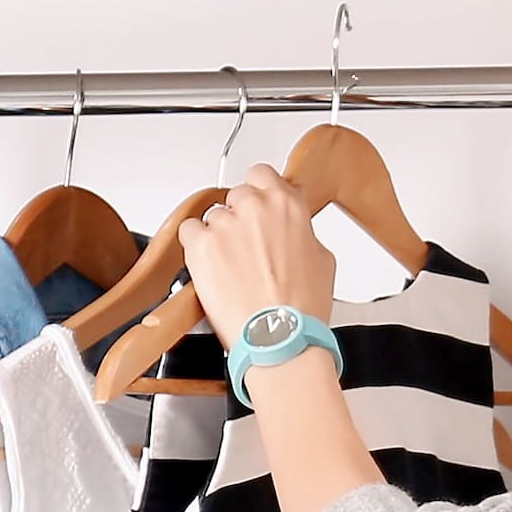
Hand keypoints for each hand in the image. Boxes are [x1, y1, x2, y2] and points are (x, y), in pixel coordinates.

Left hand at [180, 166, 337, 337]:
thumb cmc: (302, 307)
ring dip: (220, 234)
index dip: (260, 191)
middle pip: (237, 195)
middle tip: (247, 245)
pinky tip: (211, 265)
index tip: (259, 206)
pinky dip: (196, 245)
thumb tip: (294, 227)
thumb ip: (301, 230)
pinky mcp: (200, 245)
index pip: (263, 174)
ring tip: (231, 265)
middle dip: (241, 216)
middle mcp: (255, 207)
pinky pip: (189, 231)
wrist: (278, 336)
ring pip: (214, 215)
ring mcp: (225, 224)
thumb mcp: (322, 258)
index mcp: (287, 204)